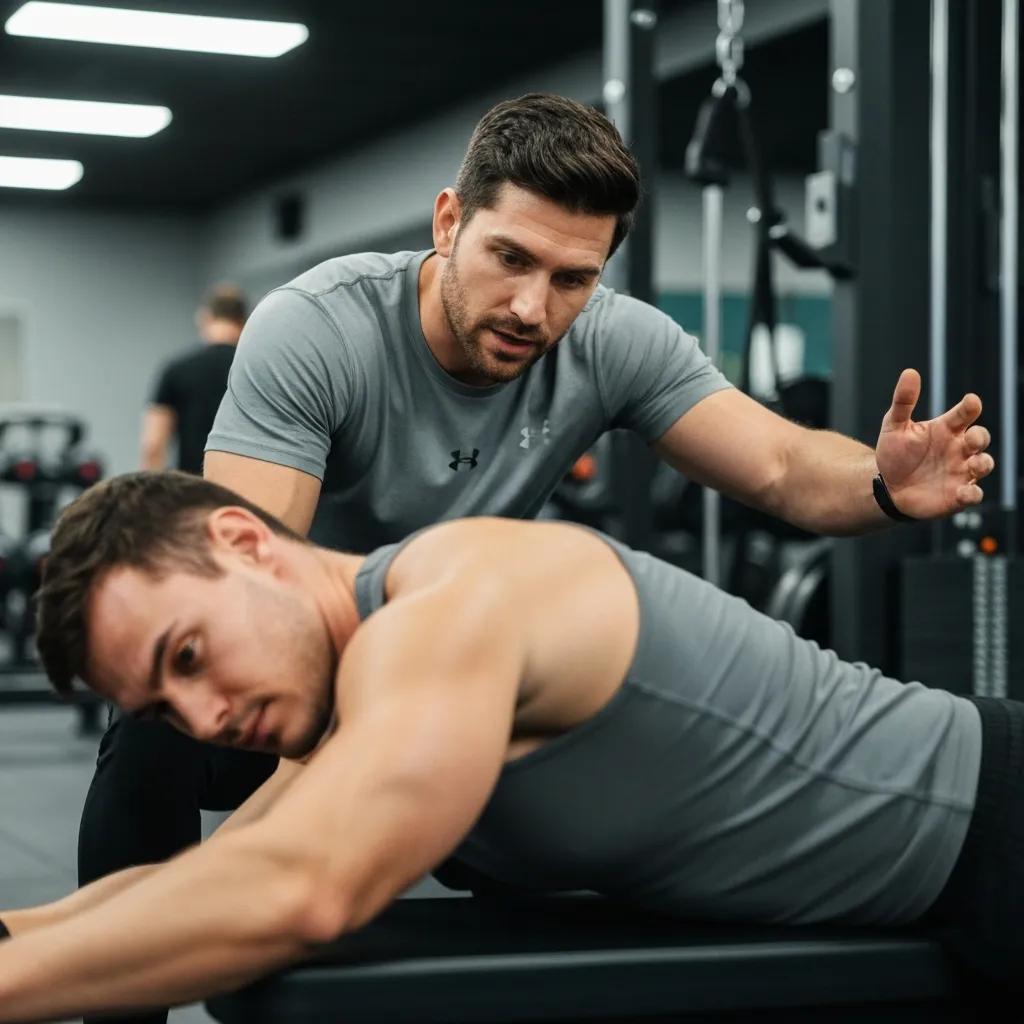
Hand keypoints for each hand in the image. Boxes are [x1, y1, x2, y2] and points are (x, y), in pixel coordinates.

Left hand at [875, 368, 993, 518]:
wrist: (888, 487)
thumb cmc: (895, 454)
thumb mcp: (894, 426)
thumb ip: (903, 401)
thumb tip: (909, 372)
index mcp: (946, 429)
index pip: (964, 414)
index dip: (970, 407)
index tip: (970, 401)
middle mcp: (958, 448)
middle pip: (980, 438)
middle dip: (980, 437)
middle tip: (971, 437)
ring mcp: (960, 471)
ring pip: (984, 464)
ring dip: (983, 463)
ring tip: (974, 464)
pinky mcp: (957, 494)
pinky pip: (973, 494)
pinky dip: (972, 493)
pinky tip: (963, 492)